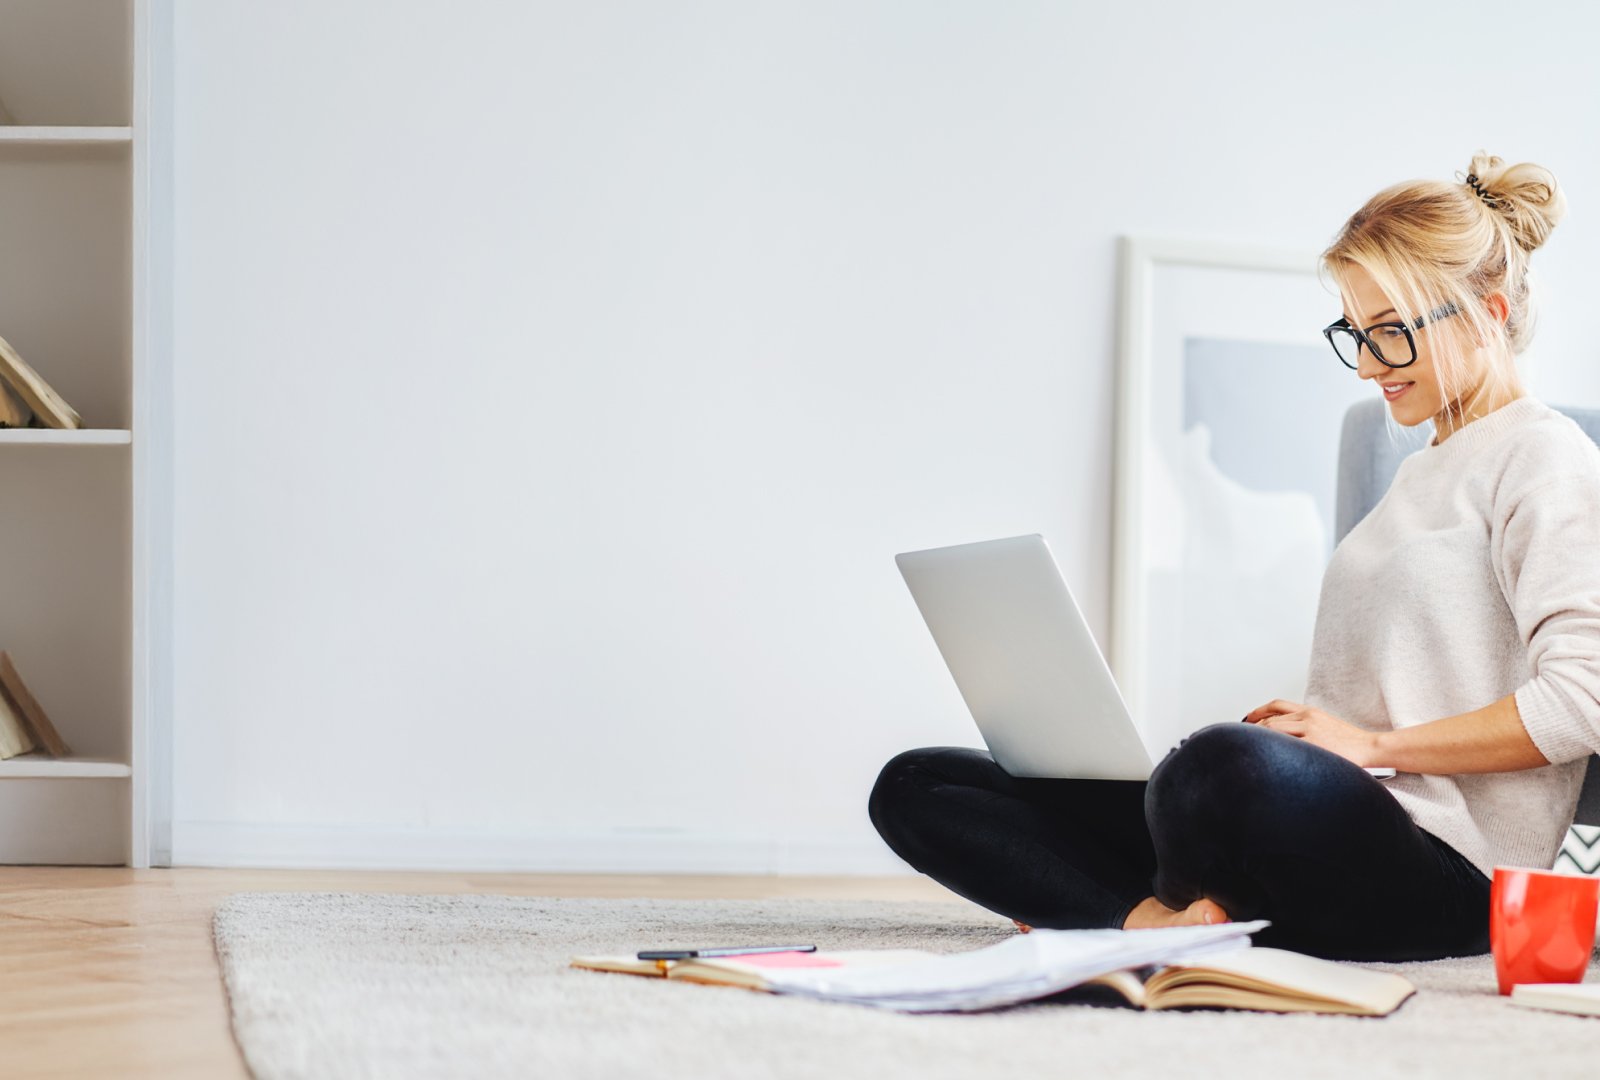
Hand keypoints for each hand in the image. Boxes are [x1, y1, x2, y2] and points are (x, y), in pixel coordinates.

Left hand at [1242, 699, 1381, 768]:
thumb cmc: (1349, 741)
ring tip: (1253, 751)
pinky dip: (1274, 749)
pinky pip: (1287, 745)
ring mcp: (1310, 730)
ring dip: (1260, 740)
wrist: (1370, 747)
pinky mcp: (1314, 744)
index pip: (1276, 706)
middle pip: (1270, 720)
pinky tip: (1268, 757)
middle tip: (1244, 740)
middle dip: (1253, 730)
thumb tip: (1284, 735)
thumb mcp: (1324, 725)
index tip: (1246, 721)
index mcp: (1310, 711)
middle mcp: (1307, 717)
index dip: (1258, 712)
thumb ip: (1305, 725)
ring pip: (1274, 730)